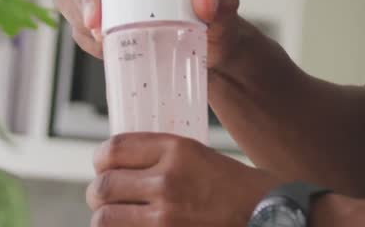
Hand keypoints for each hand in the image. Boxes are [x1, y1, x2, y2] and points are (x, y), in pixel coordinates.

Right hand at [54, 0, 243, 61]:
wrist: (213, 48)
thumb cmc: (218, 25)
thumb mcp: (226, 14)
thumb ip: (222, 2)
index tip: (96, 23)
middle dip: (78, 4)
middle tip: (101, 35)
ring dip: (82, 26)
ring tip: (113, 46)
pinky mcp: (105, 11)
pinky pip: (77, 21)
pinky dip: (88, 40)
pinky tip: (113, 52)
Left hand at [87, 133, 275, 226]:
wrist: (266, 214)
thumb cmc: (238, 187)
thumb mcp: (200, 156)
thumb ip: (164, 158)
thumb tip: (126, 165)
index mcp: (177, 150)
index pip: (115, 149)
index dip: (101, 159)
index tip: (102, 165)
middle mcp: (167, 179)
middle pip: (104, 185)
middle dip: (98, 193)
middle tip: (102, 196)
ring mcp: (165, 215)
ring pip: (105, 217)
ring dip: (104, 217)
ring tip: (112, 216)